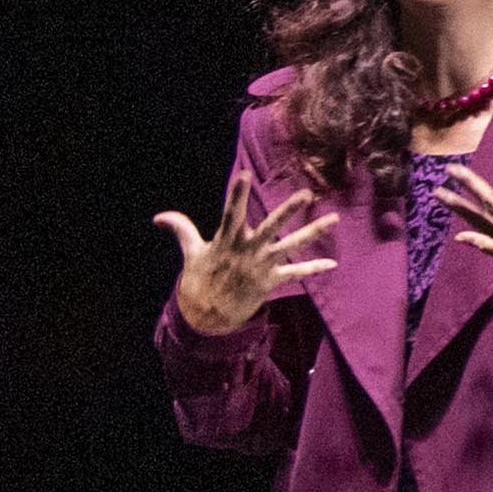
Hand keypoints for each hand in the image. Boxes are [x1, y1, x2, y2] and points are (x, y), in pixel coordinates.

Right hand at [155, 177, 335, 335]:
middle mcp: (246, 251)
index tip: (244, 175)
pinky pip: (295, 274)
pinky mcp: (270, 282)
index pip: (231, 212)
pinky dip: (313, 268)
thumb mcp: (191, 252)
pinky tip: (332, 263)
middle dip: (288, 211)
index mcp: (226, 240)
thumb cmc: (199, 279)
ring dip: (313, 233)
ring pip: (291, 246)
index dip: (236, 194)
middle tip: (307, 194)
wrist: (205, 316)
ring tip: (334, 219)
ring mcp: (260, 266)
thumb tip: (158, 216)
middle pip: (270, 227)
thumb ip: (182, 229)